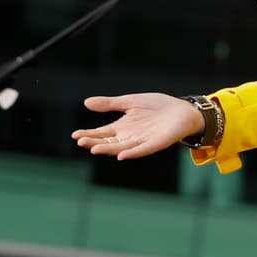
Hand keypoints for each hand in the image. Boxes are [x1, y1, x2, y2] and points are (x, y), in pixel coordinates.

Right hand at [71, 93, 203, 159]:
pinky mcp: (155, 144)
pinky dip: (132, 152)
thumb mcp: (131, 101)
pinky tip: (122, 155)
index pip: (102, 133)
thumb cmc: (157, 106)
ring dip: (108, 149)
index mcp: (122, 127)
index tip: (75, 135)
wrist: (182, 110)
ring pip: (122, 148)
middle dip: (95, 142)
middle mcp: (129, 136)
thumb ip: (110, 104)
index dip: (89, 134)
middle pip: (108, 142)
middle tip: (81, 141)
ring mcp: (142, 141)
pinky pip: (142, 150)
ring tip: (94, 149)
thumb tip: (86, 102)